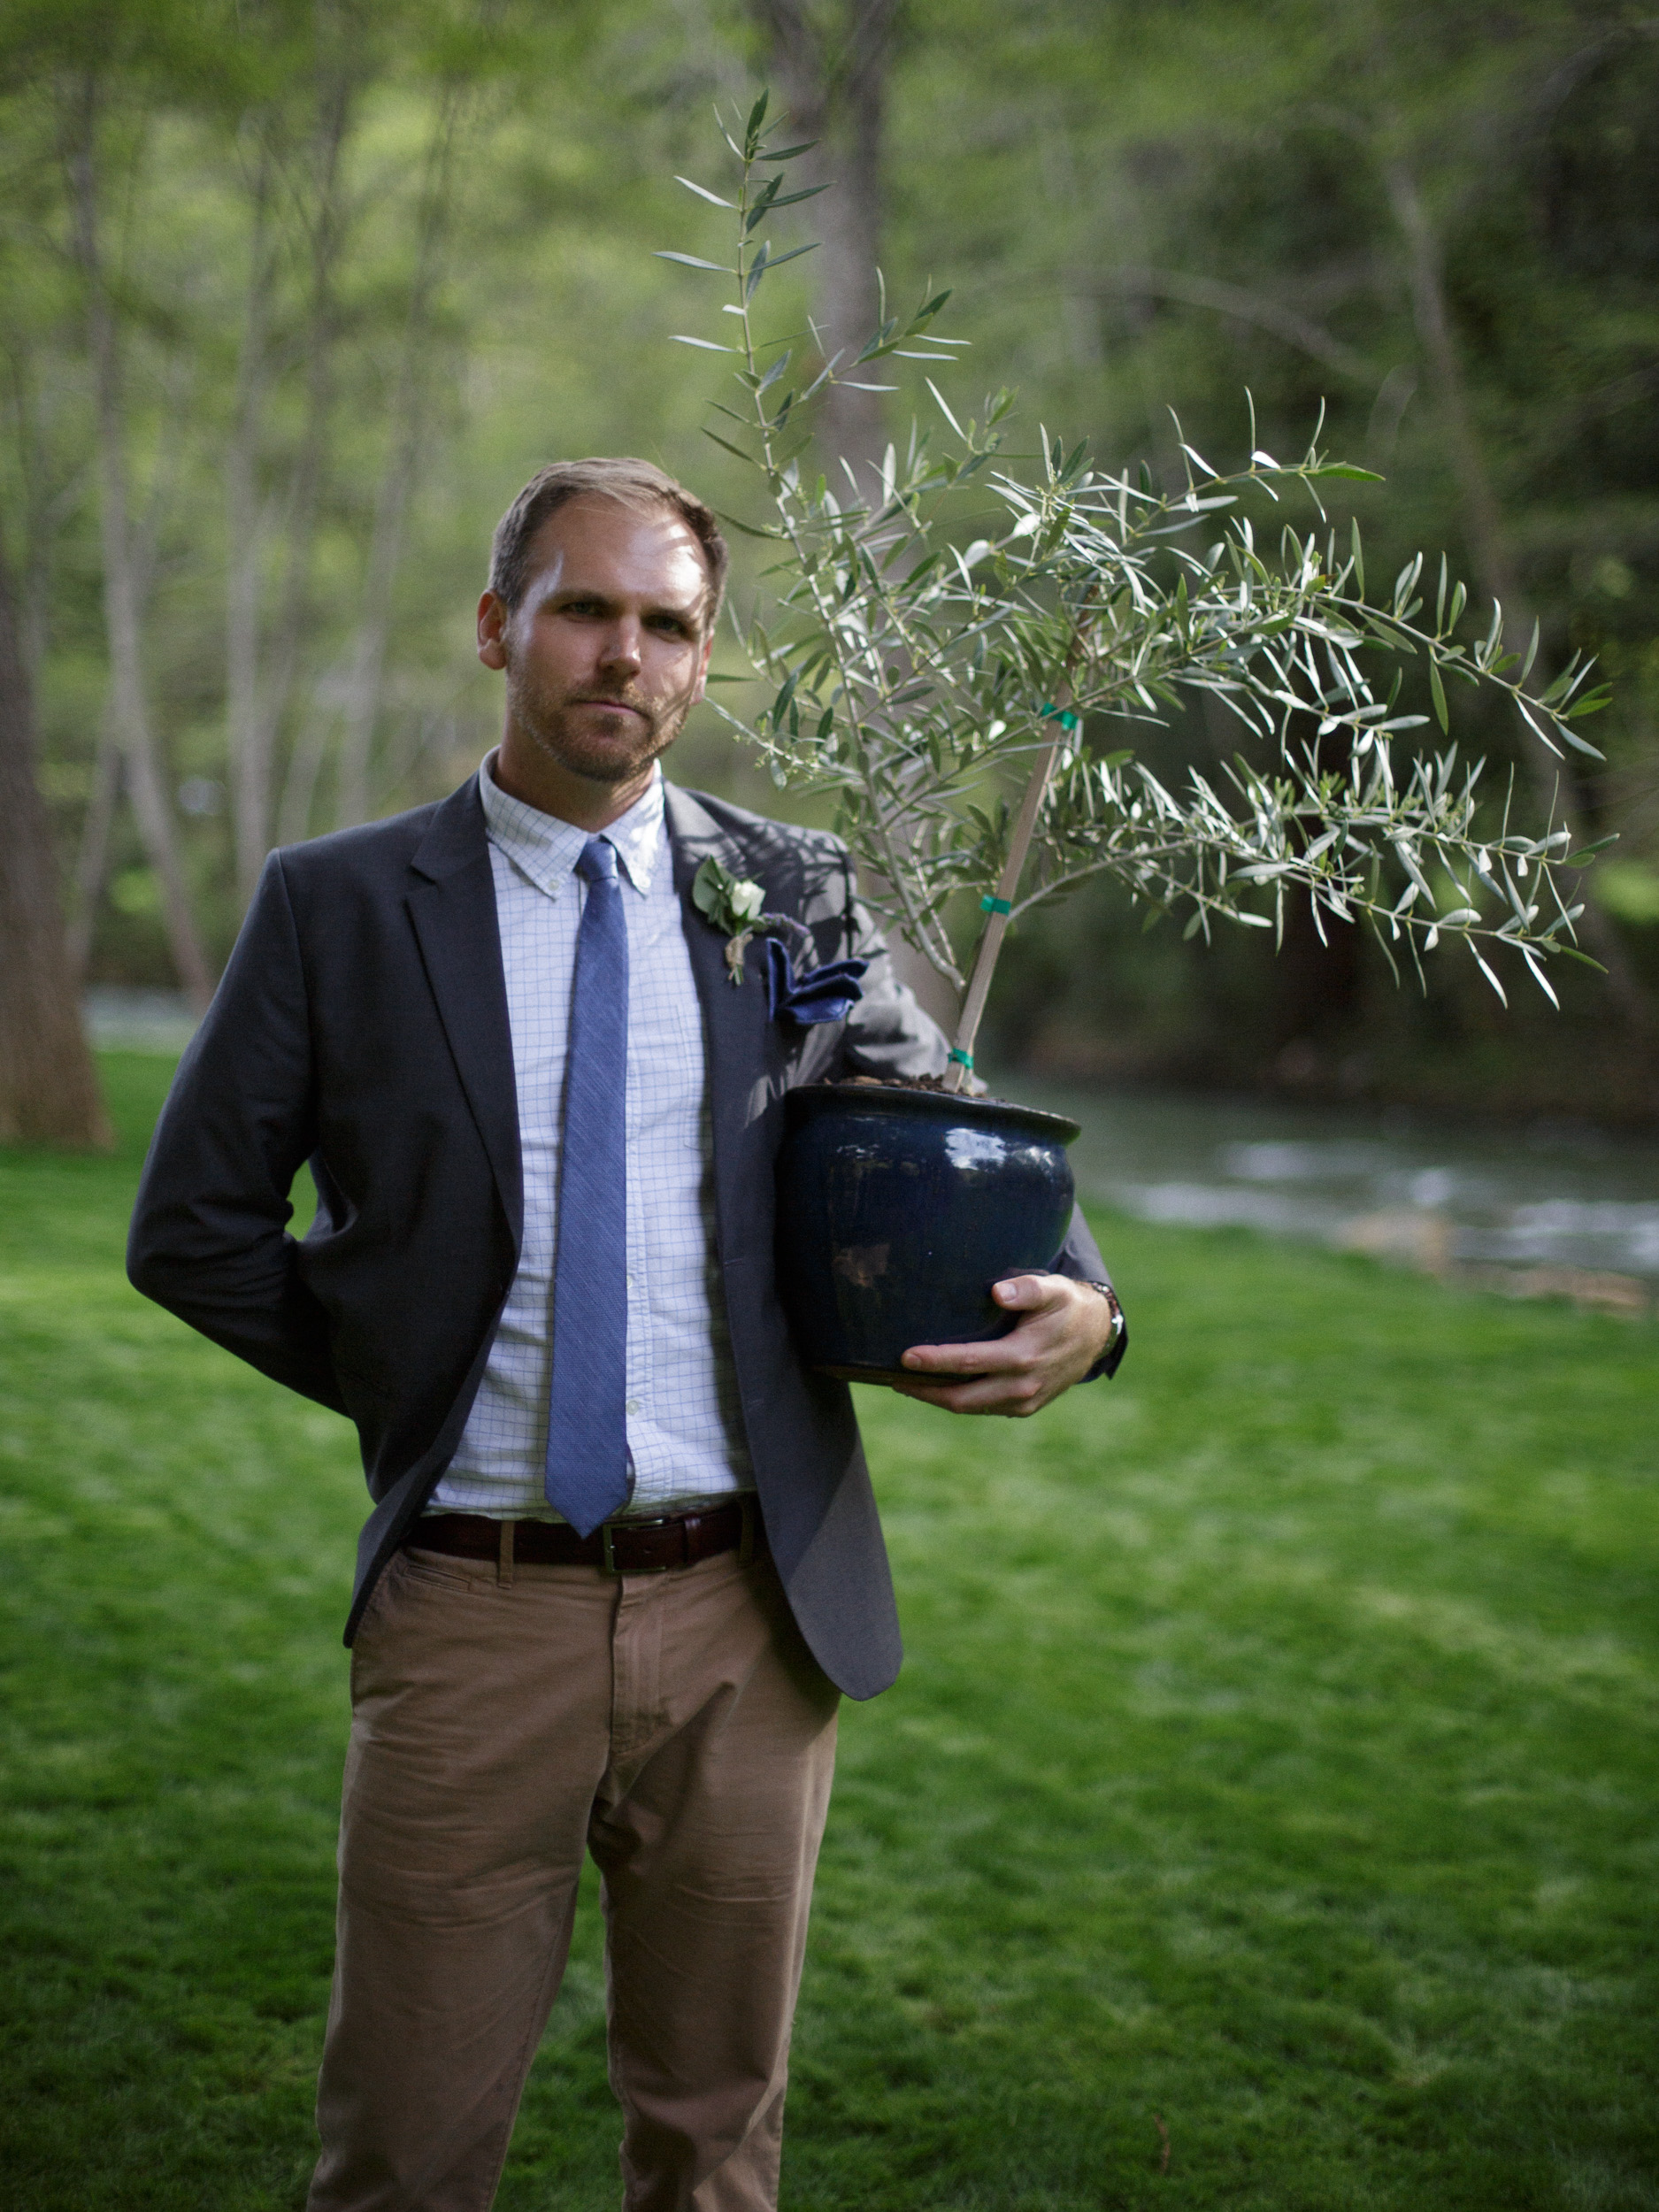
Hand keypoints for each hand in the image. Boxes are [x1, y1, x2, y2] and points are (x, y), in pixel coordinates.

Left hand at [888, 1273, 1117, 1417]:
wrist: (1096, 1335)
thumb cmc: (1067, 1306)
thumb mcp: (1053, 1289)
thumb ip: (1027, 1289)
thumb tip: (997, 1292)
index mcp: (1024, 1357)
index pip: (969, 1362)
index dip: (935, 1361)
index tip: (905, 1356)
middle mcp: (1022, 1386)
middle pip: (961, 1398)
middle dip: (924, 1390)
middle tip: (892, 1378)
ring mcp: (1023, 1402)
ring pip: (969, 1407)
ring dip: (937, 1398)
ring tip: (907, 1383)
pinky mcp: (1024, 1407)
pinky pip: (982, 1408)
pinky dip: (958, 1400)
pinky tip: (938, 1387)